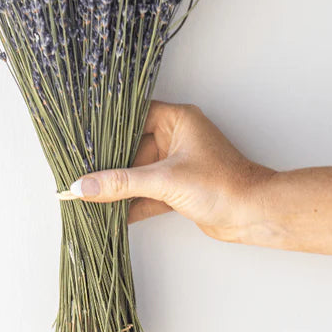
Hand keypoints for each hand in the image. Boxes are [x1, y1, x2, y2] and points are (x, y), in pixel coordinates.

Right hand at [59, 100, 276, 241]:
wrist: (253, 215)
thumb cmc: (223, 185)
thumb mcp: (164, 181)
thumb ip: (121, 184)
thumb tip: (85, 186)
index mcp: (177, 120)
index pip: (131, 116)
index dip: (106, 128)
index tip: (80, 138)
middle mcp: (176, 138)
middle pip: (130, 146)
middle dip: (107, 162)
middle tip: (77, 170)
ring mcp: (177, 164)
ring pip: (137, 171)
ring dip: (116, 185)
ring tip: (85, 193)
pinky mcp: (178, 188)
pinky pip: (146, 191)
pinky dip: (130, 202)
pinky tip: (107, 212)